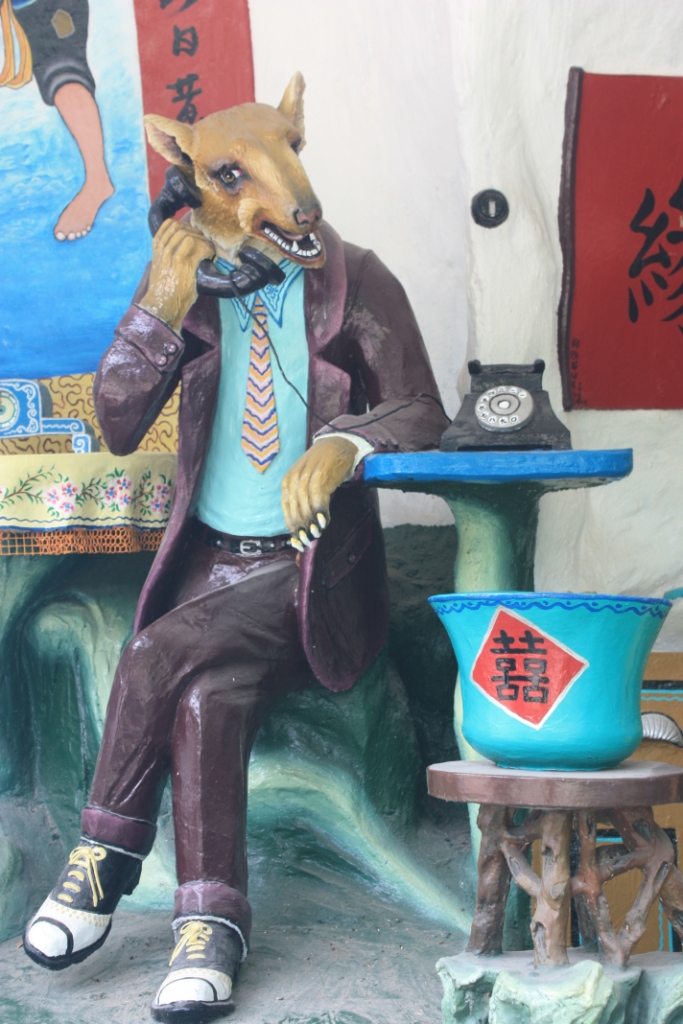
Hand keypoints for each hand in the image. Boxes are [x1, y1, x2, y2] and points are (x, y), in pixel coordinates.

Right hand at [139, 219, 214, 331]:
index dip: (184, 226)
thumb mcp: (161, 270)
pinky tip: (210, 258)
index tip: (192, 236)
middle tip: (203, 245)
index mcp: (157, 249)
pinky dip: (207, 249)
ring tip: (207, 252)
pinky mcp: (183, 264)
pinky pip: (198, 245)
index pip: (169, 224)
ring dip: (202, 241)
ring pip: (188, 234)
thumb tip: (183, 250)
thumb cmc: (166, 292)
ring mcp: (172, 256)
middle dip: (195, 233)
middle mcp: (163, 250)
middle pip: (180, 227)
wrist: (162, 307)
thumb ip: (168, 257)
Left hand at [281, 436, 357, 550]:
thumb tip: (302, 528)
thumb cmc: (320, 466)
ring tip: (318, 533)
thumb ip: (302, 500)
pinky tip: (325, 521)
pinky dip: (321, 511)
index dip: (292, 527)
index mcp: (287, 482)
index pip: (287, 509)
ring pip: (306, 505)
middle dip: (302, 527)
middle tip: (309, 540)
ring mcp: (307, 476)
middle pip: (296, 509)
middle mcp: (294, 479)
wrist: (335, 445)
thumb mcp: (305, 480)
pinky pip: (319, 498)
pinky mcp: (321, 475)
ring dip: (311, 522)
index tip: (299, 541)